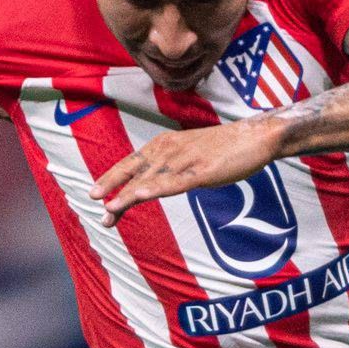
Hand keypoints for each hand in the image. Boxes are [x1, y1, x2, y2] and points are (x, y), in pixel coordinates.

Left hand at [95, 118, 280, 222]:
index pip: (131, 162)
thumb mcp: (190, 153)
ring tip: (109, 210)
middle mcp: (170, 149)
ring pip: (149, 179)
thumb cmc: (224, 148)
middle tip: (93, 202)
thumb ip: (171, 165)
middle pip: (134, 170)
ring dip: (127, 196)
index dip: (111, 177)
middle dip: (111, 187)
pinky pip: (174, 182)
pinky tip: (140, 197)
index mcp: (165, 144)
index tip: (94, 193)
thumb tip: (153, 182)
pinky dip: (154, 189)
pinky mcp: (202, 171)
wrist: (255, 137)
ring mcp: (185, 159)